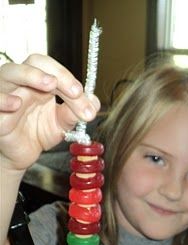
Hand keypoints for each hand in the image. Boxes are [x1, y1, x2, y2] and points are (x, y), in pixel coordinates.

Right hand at [0, 54, 99, 170]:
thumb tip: (94, 102)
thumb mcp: (62, 124)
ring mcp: (6, 95)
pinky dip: (3, 99)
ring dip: (31, 75)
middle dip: (57, 73)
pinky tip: (16, 103)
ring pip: (9, 72)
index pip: (53, 69)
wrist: (22, 156)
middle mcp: (21, 83)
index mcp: (39, 83)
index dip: (69, 78)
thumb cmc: (37, 133)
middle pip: (34, 62)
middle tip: (74, 92)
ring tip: (49, 85)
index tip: (82, 94)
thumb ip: (75, 112)